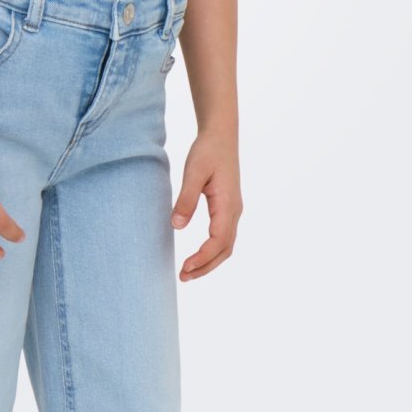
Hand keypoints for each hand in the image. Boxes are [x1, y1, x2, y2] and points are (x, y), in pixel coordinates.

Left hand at [170, 127, 242, 279]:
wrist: (221, 135)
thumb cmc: (207, 151)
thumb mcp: (193, 172)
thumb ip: (187, 198)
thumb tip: (176, 226)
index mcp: (228, 204)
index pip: (218, 241)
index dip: (202, 258)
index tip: (184, 267)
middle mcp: (234, 211)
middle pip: (225, 250)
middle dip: (206, 266)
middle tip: (183, 276)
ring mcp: (233, 210)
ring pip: (226, 245)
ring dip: (209, 261)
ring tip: (188, 271)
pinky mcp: (228, 207)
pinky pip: (224, 236)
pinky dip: (213, 250)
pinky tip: (199, 253)